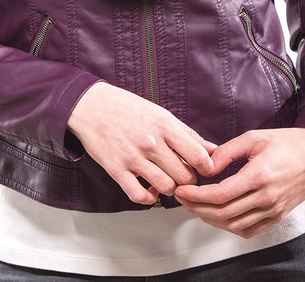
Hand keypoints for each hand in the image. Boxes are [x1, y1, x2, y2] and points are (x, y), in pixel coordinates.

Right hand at [67, 82, 215, 204]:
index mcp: (164, 125)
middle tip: (184, 175)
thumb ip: (187, 134)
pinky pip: (140, 196)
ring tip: (167, 180)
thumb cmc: (128, 108)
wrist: (92, 106)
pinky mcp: (116, 170)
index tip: (204, 169)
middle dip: (188, 179)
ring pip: (166, 188)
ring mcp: (132, 158)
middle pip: (183, 176)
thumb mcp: (161, 114)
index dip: (206, 167)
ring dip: (171, 189)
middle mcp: (150, 143)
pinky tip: (150, 189)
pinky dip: (150, 198)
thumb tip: (212, 150)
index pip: (197, 155)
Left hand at [174, 128, 304, 237]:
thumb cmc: (288, 143)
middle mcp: (267, 197)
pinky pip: (249, 230)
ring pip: (234, 225)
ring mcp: (273, 210)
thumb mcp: (254, 137)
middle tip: (182, 198)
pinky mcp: (277, 217)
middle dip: (196, 207)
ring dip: (210, 219)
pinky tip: (218, 216)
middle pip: (223, 213)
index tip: (181, 189)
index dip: (196, 195)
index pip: (220, 194)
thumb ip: (227, 152)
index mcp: (260, 175)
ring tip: (195, 206)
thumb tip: (206, 165)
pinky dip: (230, 226)